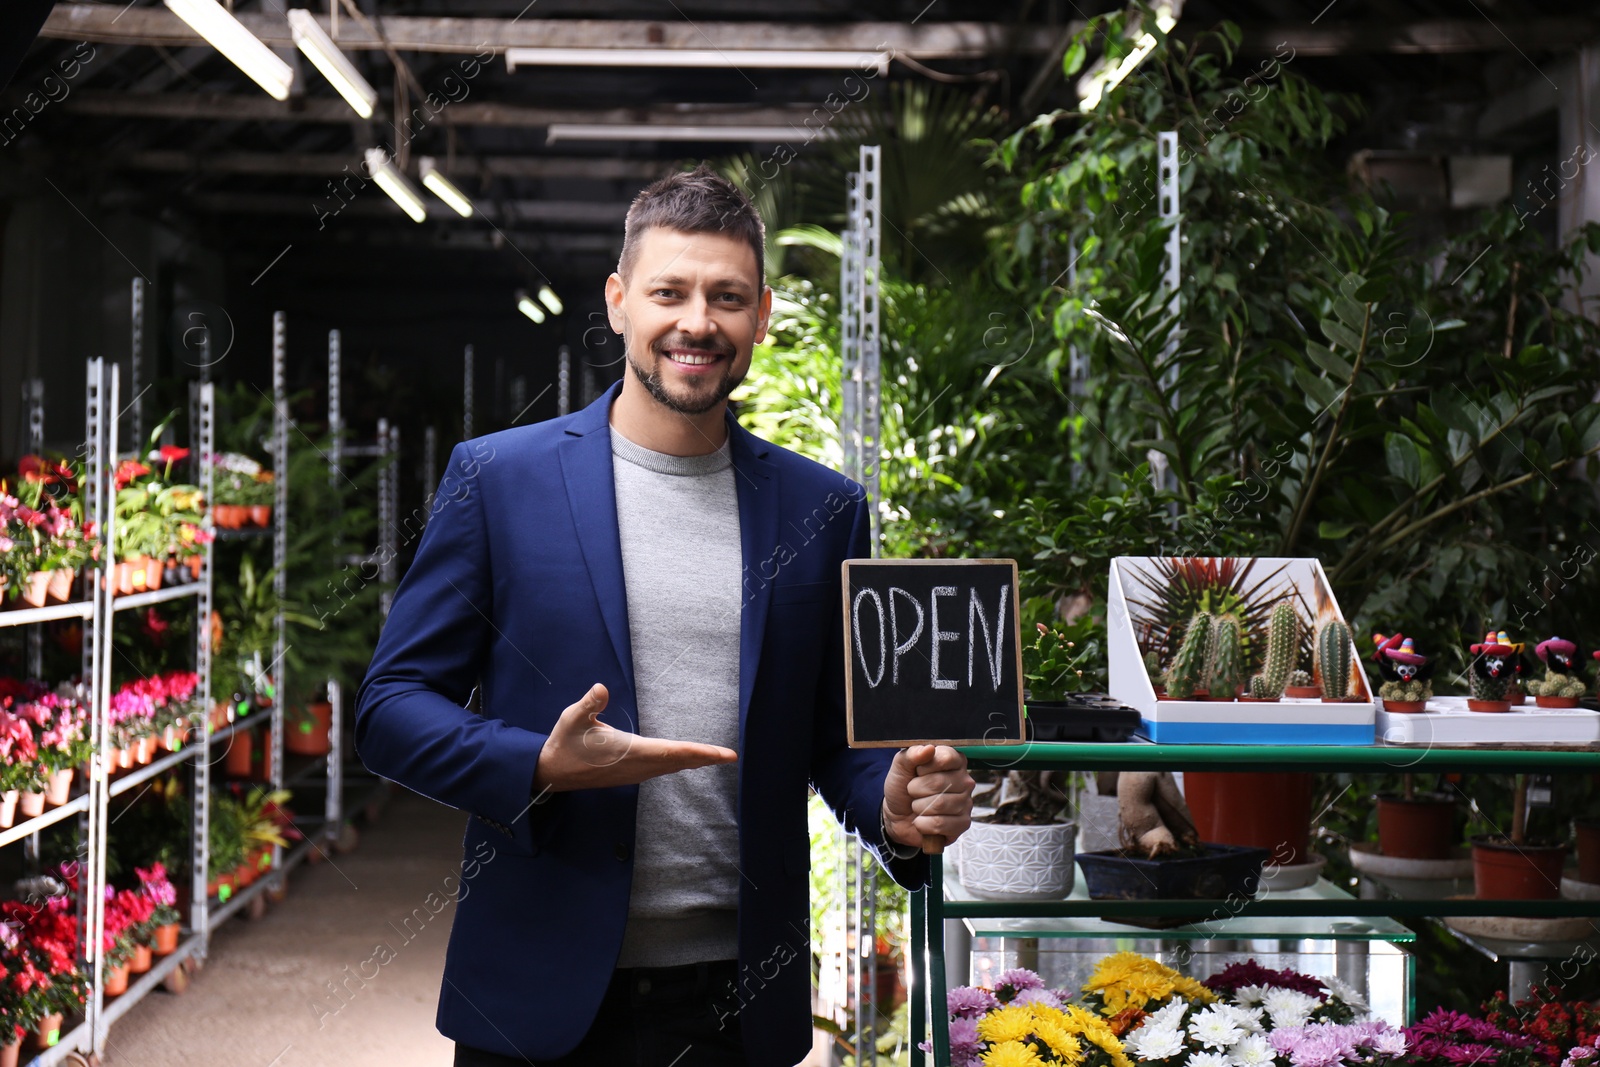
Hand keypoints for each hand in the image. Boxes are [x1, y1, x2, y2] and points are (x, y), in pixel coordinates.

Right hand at [532, 683, 736, 792]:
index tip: (722, 755)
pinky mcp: (629, 774)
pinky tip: (685, 761)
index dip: (700, 753)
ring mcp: (634, 773)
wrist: (551, 773)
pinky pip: (661, 769)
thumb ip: (589, 704)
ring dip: (693, 762)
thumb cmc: (564, 744)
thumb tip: (601, 688)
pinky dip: (678, 764)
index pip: (673, 752)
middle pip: (679, 762)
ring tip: (714, 757)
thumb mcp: (572, 718)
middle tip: (730, 756)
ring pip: (671, 767)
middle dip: (705, 758)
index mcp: (630, 751)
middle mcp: (637, 766)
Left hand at [882, 745, 973, 851]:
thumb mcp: (900, 767)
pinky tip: (922, 821)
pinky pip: (940, 824)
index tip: (917, 771)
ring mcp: (966, 802)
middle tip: (913, 792)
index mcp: (953, 760)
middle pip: (939, 782)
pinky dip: (923, 824)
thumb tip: (929, 749)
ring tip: (918, 806)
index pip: (946, 758)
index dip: (925, 767)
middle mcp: (964, 780)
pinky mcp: (963, 824)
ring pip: (939, 804)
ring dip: (919, 807)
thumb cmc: (903, 788)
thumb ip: (911, 754)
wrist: (897, 816)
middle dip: (916, 789)